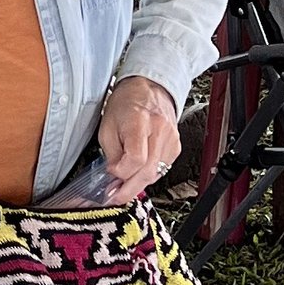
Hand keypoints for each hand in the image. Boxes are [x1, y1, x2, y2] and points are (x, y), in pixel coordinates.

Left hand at [95, 77, 180, 204]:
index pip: (135, 159)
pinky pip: (163, 169)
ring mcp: (171, 139)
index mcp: (140, 121)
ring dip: (139, 184)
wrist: (148, 88)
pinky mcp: (175, 147)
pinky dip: (149, 175)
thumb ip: (111, 153)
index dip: (121, 173)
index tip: (110, 176)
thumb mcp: (107, 125)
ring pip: (156, 174)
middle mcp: (160, 131)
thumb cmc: (126, 103)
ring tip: (123, 187)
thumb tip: (113, 177)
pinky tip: (138, 173)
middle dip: (129, 189)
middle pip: (148, 172)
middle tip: (115, 196)